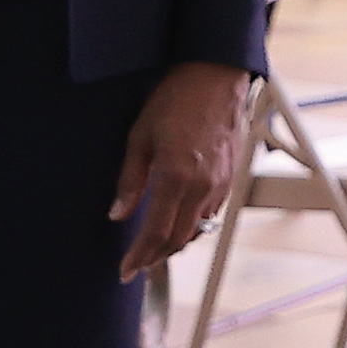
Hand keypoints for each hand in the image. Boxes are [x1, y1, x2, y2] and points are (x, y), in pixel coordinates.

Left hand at [112, 61, 249, 282]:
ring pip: (197, 230)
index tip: (125, 272)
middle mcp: (202, 187)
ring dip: (175, 245)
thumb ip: (130, 179)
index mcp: (176, 177)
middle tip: (137, 266)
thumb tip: (117, 214)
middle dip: (156, 258)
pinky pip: (211, 214)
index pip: (157, 233)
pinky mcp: (230, 178)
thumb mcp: (140, 135)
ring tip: (154, 250)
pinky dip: (193, 226)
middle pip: (179, 239)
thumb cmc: (175, 99)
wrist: (216, 75)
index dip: (140, 257)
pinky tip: (179, 223)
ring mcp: (220, 184)